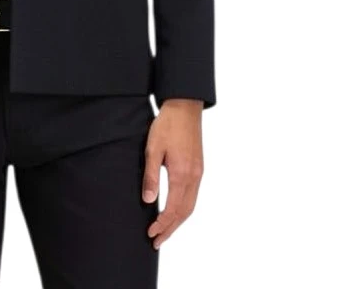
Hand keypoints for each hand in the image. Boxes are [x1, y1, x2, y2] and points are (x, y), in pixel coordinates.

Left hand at [141, 98, 203, 249]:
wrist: (185, 107)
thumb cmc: (167, 125)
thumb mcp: (153, 149)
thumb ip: (151, 176)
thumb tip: (148, 200)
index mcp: (182, 174)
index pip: (173, 209)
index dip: (162, 224)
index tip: (151, 233)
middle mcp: (194, 177)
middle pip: (185, 212)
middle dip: (171, 229)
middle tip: (157, 241)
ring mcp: (198, 173)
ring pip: (191, 205)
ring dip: (179, 221)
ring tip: (165, 231)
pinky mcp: (199, 167)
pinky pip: (194, 195)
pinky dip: (185, 209)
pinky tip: (176, 210)